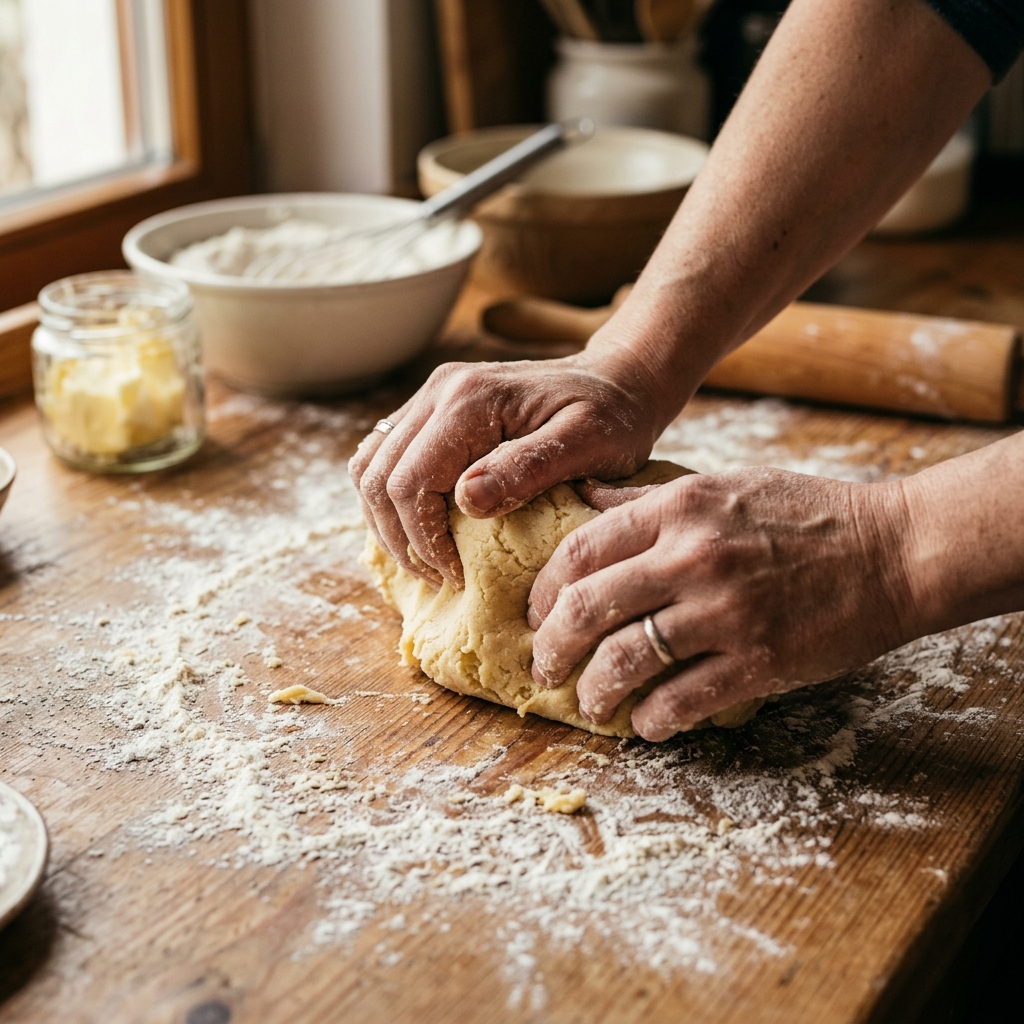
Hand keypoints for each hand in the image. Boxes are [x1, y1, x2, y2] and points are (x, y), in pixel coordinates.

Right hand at [348, 352, 663, 588]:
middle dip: (402, 539)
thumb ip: (528, 468)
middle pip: (377, 478)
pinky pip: (384, 457)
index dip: (424, 541)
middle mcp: (439, 391)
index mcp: (469, 400)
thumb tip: (467, 500)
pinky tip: (422, 528)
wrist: (617, 379)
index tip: (458, 576)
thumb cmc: (613, 416)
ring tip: (428, 560)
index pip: (410, 483)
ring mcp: (431, 396)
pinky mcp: (432, 410)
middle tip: (442, 577)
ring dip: (387, 522)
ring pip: (368, 468)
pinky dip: (389, 500)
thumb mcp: (589, 443)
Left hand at [527, 468, 917, 740]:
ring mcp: (725, 610)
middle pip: (588, 606)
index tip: (537, 614)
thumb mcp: (723, 485)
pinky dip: (651, 719)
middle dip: (551, 645)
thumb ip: (649, 498)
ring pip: (626, 659)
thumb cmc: (806, 514)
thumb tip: (583, 498)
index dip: (545, 589)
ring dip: (594, 689)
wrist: (892, 550)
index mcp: (680, 507)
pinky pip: (681, 699)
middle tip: (543, 666)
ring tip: (589, 702)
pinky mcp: (758, 660)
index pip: (581, 548)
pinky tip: (644, 722)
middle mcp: (693, 556)